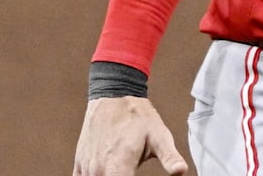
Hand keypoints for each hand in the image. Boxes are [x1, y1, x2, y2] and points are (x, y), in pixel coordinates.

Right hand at [73, 96, 188, 175]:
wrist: (113, 95)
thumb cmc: (138, 116)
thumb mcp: (160, 136)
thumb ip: (170, 157)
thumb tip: (182, 171)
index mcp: (119, 166)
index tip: (136, 175)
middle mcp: (99, 170)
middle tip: (132, 169)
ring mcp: (87, 167)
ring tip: (122, 169)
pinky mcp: (79, 163)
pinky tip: (108, 172)